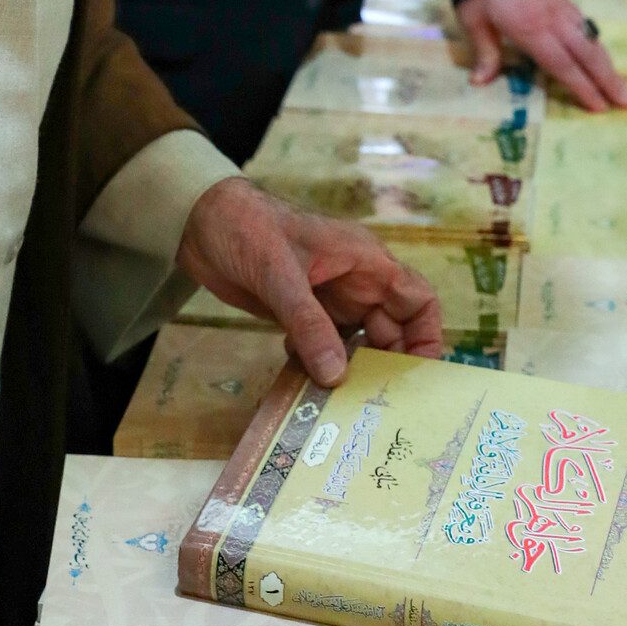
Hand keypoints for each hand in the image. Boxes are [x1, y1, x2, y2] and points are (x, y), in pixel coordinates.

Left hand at [177, 178, 442, 385]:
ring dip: (349, 371)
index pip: (418, 299)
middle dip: (386, 367)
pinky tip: (301, 384)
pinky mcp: (299, 313)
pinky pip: (322, 347)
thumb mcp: (280, 274)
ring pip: (356, 344)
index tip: (417, 379)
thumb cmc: (247, 228)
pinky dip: (317, 366)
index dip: (427, 337)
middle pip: (391, 331)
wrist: (199, 219)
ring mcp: (327, 299)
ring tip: (339, 405)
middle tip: (375, 406)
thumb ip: (308, 324)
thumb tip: (337, 377)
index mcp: (365, 261)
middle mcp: (354, 282)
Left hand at [456, 0, 626, 109]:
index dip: (581, 87)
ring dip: (608, 63)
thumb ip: (484, 50)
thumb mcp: (472, 16)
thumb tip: (479, 82)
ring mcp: (561, 7)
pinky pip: (585, 25)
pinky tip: (600, 55)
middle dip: (608, 80)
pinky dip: (597, 44)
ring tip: (622, 85)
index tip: (599, 108)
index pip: (562, 64)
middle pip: (587, 54)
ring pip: (591, 39)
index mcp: (531, 28)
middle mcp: (553, 20)